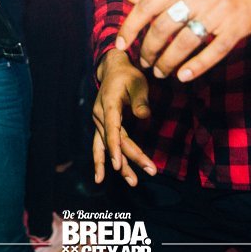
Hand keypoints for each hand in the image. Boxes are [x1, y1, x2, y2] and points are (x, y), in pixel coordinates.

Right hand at [91, 50, 155, 186]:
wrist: (113, 69)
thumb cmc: (128, 75)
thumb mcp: (138, 82)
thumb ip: (140, 100)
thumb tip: (144, 116)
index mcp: (108, 104)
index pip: (112, 129)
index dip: (115, 148)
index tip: (119, 165)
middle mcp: (100, 116)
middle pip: (115, 141)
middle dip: (131, 159)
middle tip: (151, 171)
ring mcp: (99, 122)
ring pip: (106, 147)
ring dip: (119, 165)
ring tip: (132, 182)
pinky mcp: (101, 126)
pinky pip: (100, 146)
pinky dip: (102, 161)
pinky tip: (100, 177)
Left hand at [115, 0, 250, 81]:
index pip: (149, 4)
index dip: (130, 26)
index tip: (120, 44)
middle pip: (164, 26)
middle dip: (149, 49)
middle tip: (144, 61)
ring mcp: (221, 11)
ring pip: (185, 42)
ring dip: (168, 61)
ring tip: (160, 71)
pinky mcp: (238, 27)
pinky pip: (214, 51)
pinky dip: (196, 67)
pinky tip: (183, 76)